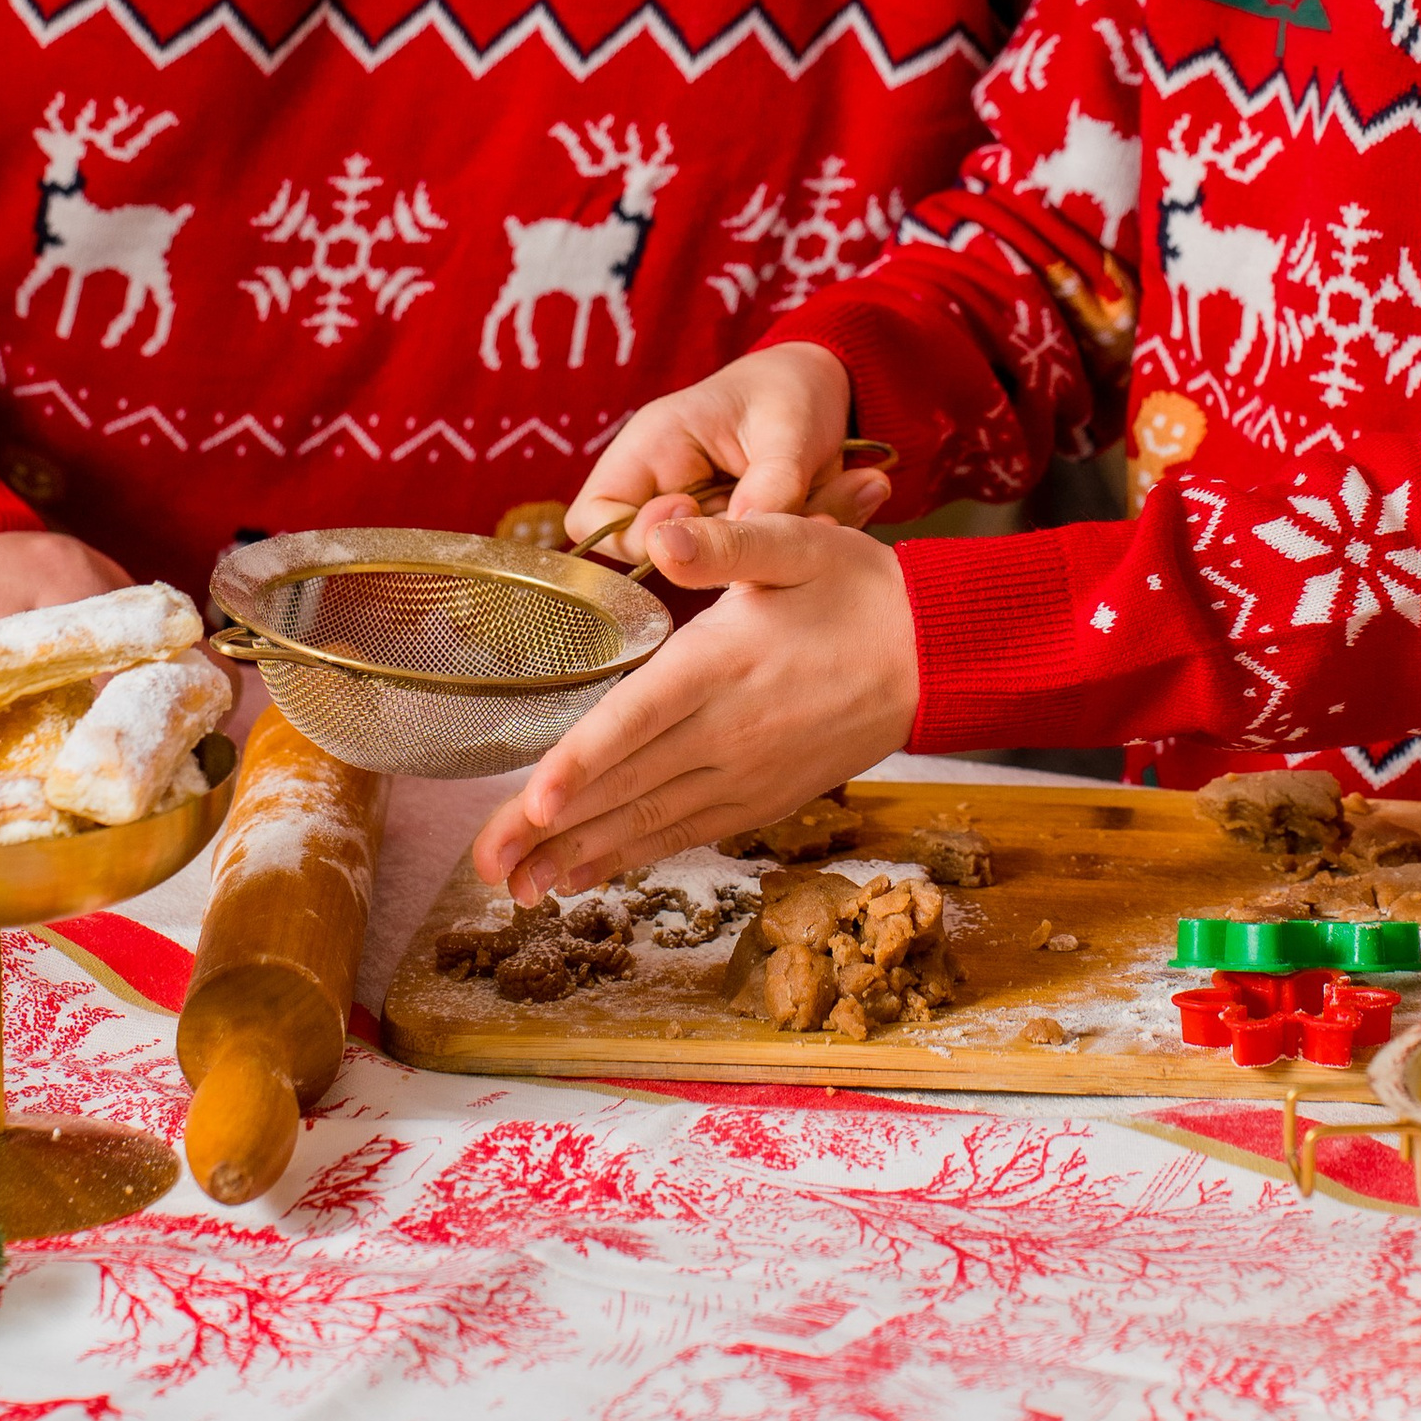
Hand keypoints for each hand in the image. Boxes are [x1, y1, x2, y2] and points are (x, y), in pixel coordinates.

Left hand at [470, 506, 918, 900]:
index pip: (640, 720)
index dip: (583, 762)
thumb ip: (726, 541)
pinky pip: (687, 833)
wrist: (935, 657)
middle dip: (550, 831)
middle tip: (484, 866)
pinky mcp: (762, 798)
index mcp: (723, 665)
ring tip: (516, 888)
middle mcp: (728, 732)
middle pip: (625, 786)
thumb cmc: (859, 590)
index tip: (534, 801)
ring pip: (650, 822)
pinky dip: (634, 855)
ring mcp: (746, 774)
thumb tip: (666, 532)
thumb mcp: (796, 542)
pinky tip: (589, 873)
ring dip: (580, 856)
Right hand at [564, 343, 890, 564]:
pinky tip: (831, 512)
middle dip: (718, 553)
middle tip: (773, 522)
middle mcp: (662, 488)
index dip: (634, 536)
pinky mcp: (729, 536)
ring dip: (766, 551)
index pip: (593, 517)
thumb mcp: (790, 427)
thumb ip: (771, 483)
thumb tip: (748, 539)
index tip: (696, 516)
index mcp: (652, 447)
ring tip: (820, 507)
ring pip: (707, 567)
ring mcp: (695, 517)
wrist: (825, 387)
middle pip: (649, 555)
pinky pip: (747, 565)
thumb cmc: (792, 391)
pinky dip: (792, 550)